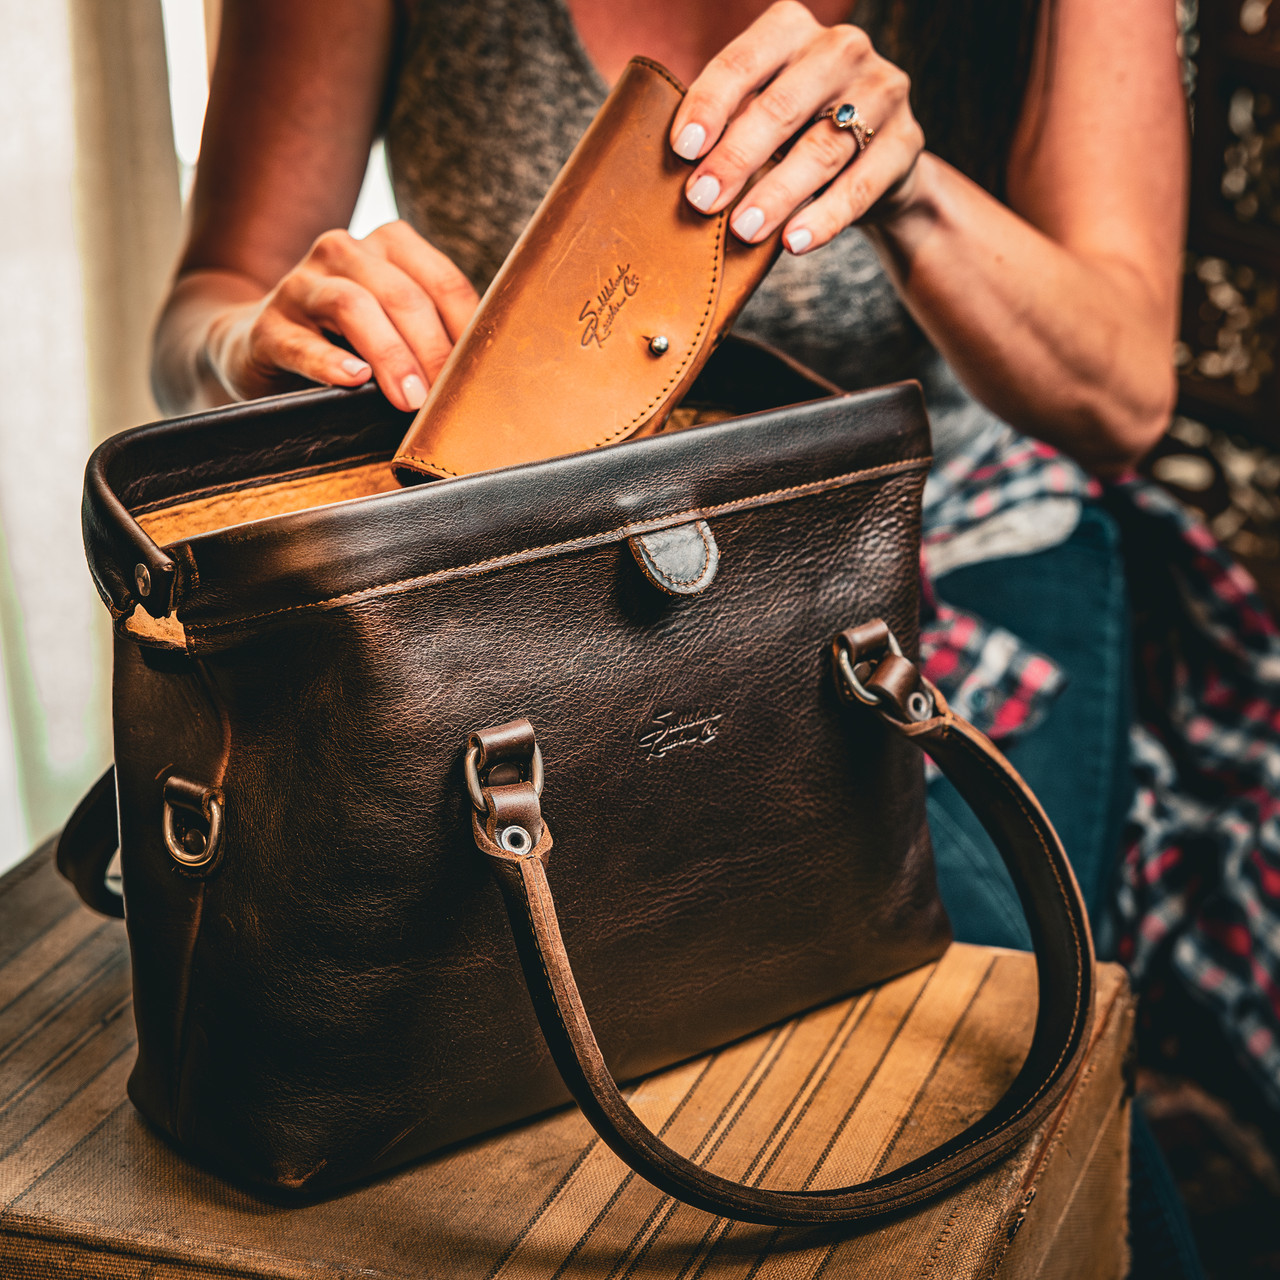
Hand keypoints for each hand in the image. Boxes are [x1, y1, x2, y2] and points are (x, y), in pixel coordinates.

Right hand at [206, 220, 480, 411]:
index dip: (467, 333)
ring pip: (354, 305)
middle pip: (403, 295)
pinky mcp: (268, 327)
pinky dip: (329, 362)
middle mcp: (344, 252)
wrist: (262, 347)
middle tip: (443, 400)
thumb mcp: (397, 325)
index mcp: (389, 246)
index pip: (443, 283)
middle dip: (431, 350)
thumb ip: (438, 333)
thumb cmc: (351, 342)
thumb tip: (489, 374)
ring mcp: (301, 285)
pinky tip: (354, 380)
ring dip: (389, 355)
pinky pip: (300, 342)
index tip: (480, 379)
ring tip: (409, 399)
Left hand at [668, 1, 923, 254]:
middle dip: (737, 157)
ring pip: (821, 148)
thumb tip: (673, 168)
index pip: (743, 62)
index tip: (681, 150)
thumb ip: (724, 125)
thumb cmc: (793, 136)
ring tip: (742, 230)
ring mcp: (882, 90)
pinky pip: (862, 184)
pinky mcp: (906, 141)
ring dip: (777, 193)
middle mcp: (841, 49)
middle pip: (781, 106)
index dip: (710, 105)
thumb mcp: (756, 116)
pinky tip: (794, 243)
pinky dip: (825, 217)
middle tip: (701, 200)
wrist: (874, 164)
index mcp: (791, 30)